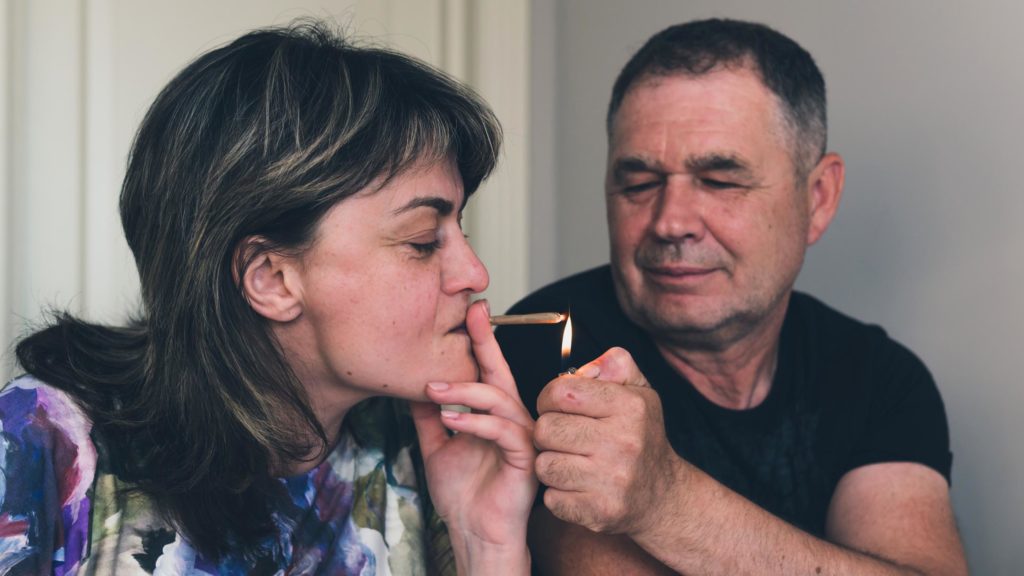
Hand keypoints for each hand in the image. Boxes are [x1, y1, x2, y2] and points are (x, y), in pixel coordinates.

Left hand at [410, 300, 535, 570]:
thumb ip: (429, 417)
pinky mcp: (525, 459)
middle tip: (471, 317)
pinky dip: (476, 421)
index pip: (489, 371)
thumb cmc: (463, 496)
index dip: (482, 341)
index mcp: (495, 415)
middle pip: (502, 374)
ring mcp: (522, 438)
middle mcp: (513, 420)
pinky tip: (452, 421)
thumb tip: (412, 384)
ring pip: (500, 398)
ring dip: (465, 390)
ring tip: (433, 391)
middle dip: (487, 343)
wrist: (475, 535)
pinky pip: (504, 431)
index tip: (471, 311)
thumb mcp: (437, 447)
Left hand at [534, 347, 686, 537]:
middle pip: (545, 429)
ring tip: (569, 461)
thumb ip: (615, 364)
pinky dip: (558, 494)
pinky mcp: (599, 512)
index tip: (557, 406)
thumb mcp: (640, 392)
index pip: (561, 392)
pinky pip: (551, 498)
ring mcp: (612, 481)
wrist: (662, 497)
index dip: (549, 398)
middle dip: (546, 431)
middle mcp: (623, 443)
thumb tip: (585, 366)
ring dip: (550, 463)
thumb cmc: (641, 437)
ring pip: (544, 465)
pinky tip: (576, 486)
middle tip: (562, 436)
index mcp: (630, 407)